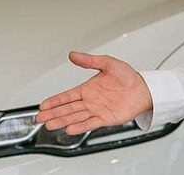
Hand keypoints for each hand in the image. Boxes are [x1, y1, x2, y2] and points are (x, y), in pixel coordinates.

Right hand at [35, 51, 152, 134]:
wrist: (144, 89)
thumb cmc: (128, 77)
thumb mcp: (108, 63)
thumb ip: (90, 60)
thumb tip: (73, 54)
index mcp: (88, 88)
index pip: (67, 95)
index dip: (54, 100)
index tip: (43, 105)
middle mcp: (90, 101)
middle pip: (67, 108)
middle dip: (53, 113)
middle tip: (40, 118)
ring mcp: (96, 110)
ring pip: (75, 117)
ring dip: (62, 121)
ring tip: (50, 125)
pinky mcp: (105, 119)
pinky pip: (90, 123)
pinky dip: (80, 126)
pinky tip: (70, 129)